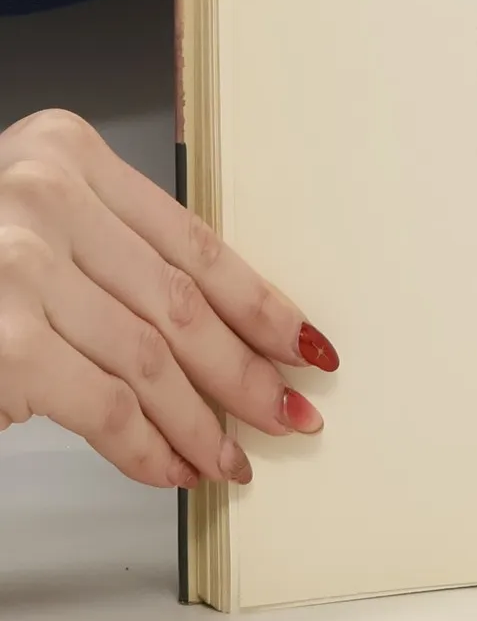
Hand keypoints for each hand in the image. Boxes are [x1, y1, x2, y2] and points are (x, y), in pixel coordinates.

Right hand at [0, 110, 335, 487]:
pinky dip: (149, 448)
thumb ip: (109, 253)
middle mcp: (43, 196)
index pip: (194, 241)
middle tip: (288, 413)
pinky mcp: (4, 340)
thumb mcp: (31, 224)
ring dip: (203, 422)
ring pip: (152, 361)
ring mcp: (18, 267)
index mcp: (64, 152)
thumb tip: (221, 333)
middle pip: (181, 303)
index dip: (259, 303)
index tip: (303, 343)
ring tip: (230, 458)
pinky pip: (106, 407)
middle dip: (246, 371)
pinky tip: (172, 468)